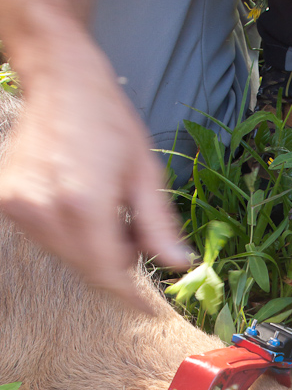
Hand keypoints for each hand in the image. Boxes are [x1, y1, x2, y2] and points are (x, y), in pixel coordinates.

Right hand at [0, 41, 189, 311]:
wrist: (61, 81)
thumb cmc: (108, 121)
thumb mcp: (145, 172)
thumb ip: (158, 225)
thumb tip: (177, 264)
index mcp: (84, 204)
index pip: (109, 273)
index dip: (130, 295)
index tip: (147, 308)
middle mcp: (45, 210)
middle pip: (87, 268)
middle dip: (115, 264)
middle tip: (131, 233)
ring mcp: (19, 207)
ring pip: (66, 256)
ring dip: (91, 249)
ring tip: (106, 210)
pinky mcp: (6, 201)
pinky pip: (45, 238)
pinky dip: (69, 235)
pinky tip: (82, 205)